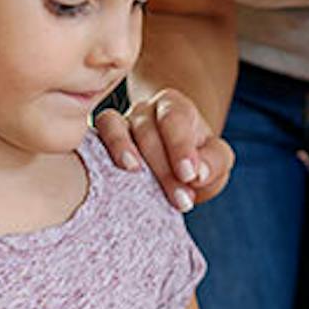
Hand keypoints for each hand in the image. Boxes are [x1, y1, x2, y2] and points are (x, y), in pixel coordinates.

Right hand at [96, 87, 233, 212]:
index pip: (175, 119)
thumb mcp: (216, 159)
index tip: (191, 176)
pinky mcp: (99, 141)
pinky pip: (92, 136)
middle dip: (163, 167)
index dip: (181, 147)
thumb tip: (197, 174)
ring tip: (133, 170)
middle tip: (181, 200)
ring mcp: (119, 124)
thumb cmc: (196, 160)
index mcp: (175, 107)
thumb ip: (213, 162)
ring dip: (124, 149)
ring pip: (115, 126)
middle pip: (147, 130)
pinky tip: (103, 170)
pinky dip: (99, 148)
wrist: (173, 165)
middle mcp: (144, 111)